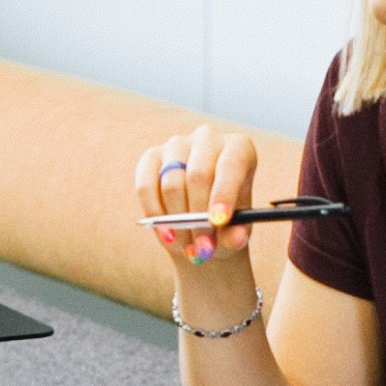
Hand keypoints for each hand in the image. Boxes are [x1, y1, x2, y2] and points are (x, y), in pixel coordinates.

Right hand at [136, 122, 261, 265]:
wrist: (201, 219)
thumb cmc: (225, 220)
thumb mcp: (237, 229)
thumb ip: (238, 235)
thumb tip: (235, 240)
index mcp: (238, 148)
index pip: (231, 165)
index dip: (224, 193)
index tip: (218, 221)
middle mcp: (208, 138)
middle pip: (199, 175)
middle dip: (199, 217)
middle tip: (202, 247)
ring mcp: (177, 144)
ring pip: (172, 184)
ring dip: (178, 222)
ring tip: (188, 246)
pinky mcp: (151, 157)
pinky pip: (146, 186)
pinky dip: (155, 214)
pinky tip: (167, 234)